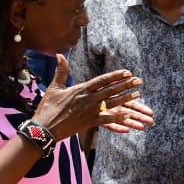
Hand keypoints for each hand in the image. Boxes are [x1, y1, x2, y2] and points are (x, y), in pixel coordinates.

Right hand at [32, 55, 154, 140]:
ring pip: (112, 103)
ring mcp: (90, 111)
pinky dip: (118, 118)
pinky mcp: (90, 122)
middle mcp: (88, 99)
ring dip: (126, 98)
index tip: (127, 72)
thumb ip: (61, 71)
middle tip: (139, 81)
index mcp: (81, 89)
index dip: (116, 76)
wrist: (44, 128)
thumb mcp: (54, 87)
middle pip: (111, 90)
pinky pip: (107, 119)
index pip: (102, 80)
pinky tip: (129, 115)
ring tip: (137, 94)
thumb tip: (59, 55)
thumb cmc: (48, 107)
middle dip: (126, 85)